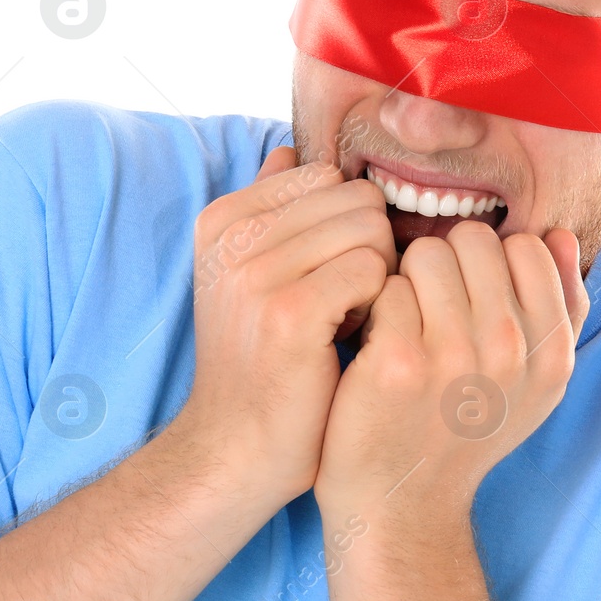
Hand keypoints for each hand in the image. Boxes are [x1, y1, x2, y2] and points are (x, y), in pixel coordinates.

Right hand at [176, 146, 395, 504]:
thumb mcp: (247, 277)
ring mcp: (256, 272)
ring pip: (371, 229)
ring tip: (344, 321)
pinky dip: (378, 307)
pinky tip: (349, 339)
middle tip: (344, 303)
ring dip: (376, 278)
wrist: (235, 450)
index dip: (345, 225)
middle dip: (368, 248)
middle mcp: (231, 236)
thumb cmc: (261, 365)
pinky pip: (374, 271)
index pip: (326, 175)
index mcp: (222, 219)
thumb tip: (286, 150)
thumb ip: (269, 212)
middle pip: (355, 197)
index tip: (322, 276)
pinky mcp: (290, 311)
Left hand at [312, 221, 588, 529]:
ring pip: (426, 253)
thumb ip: (558, 308)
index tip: (472, 302)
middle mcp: (512, 351)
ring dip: (409, 281)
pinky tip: (377, 347)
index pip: (529, 246)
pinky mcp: (397, 362)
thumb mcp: (533, 383)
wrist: (401, 505)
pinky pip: (387, 285)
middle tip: (431, 313)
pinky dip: (376, 310)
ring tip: (406, 327)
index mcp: (552, 352)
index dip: (491, 264)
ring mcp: (455, 356)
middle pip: (474, 239)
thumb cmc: (463, 431)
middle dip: (447, 264)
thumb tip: (558, 234)